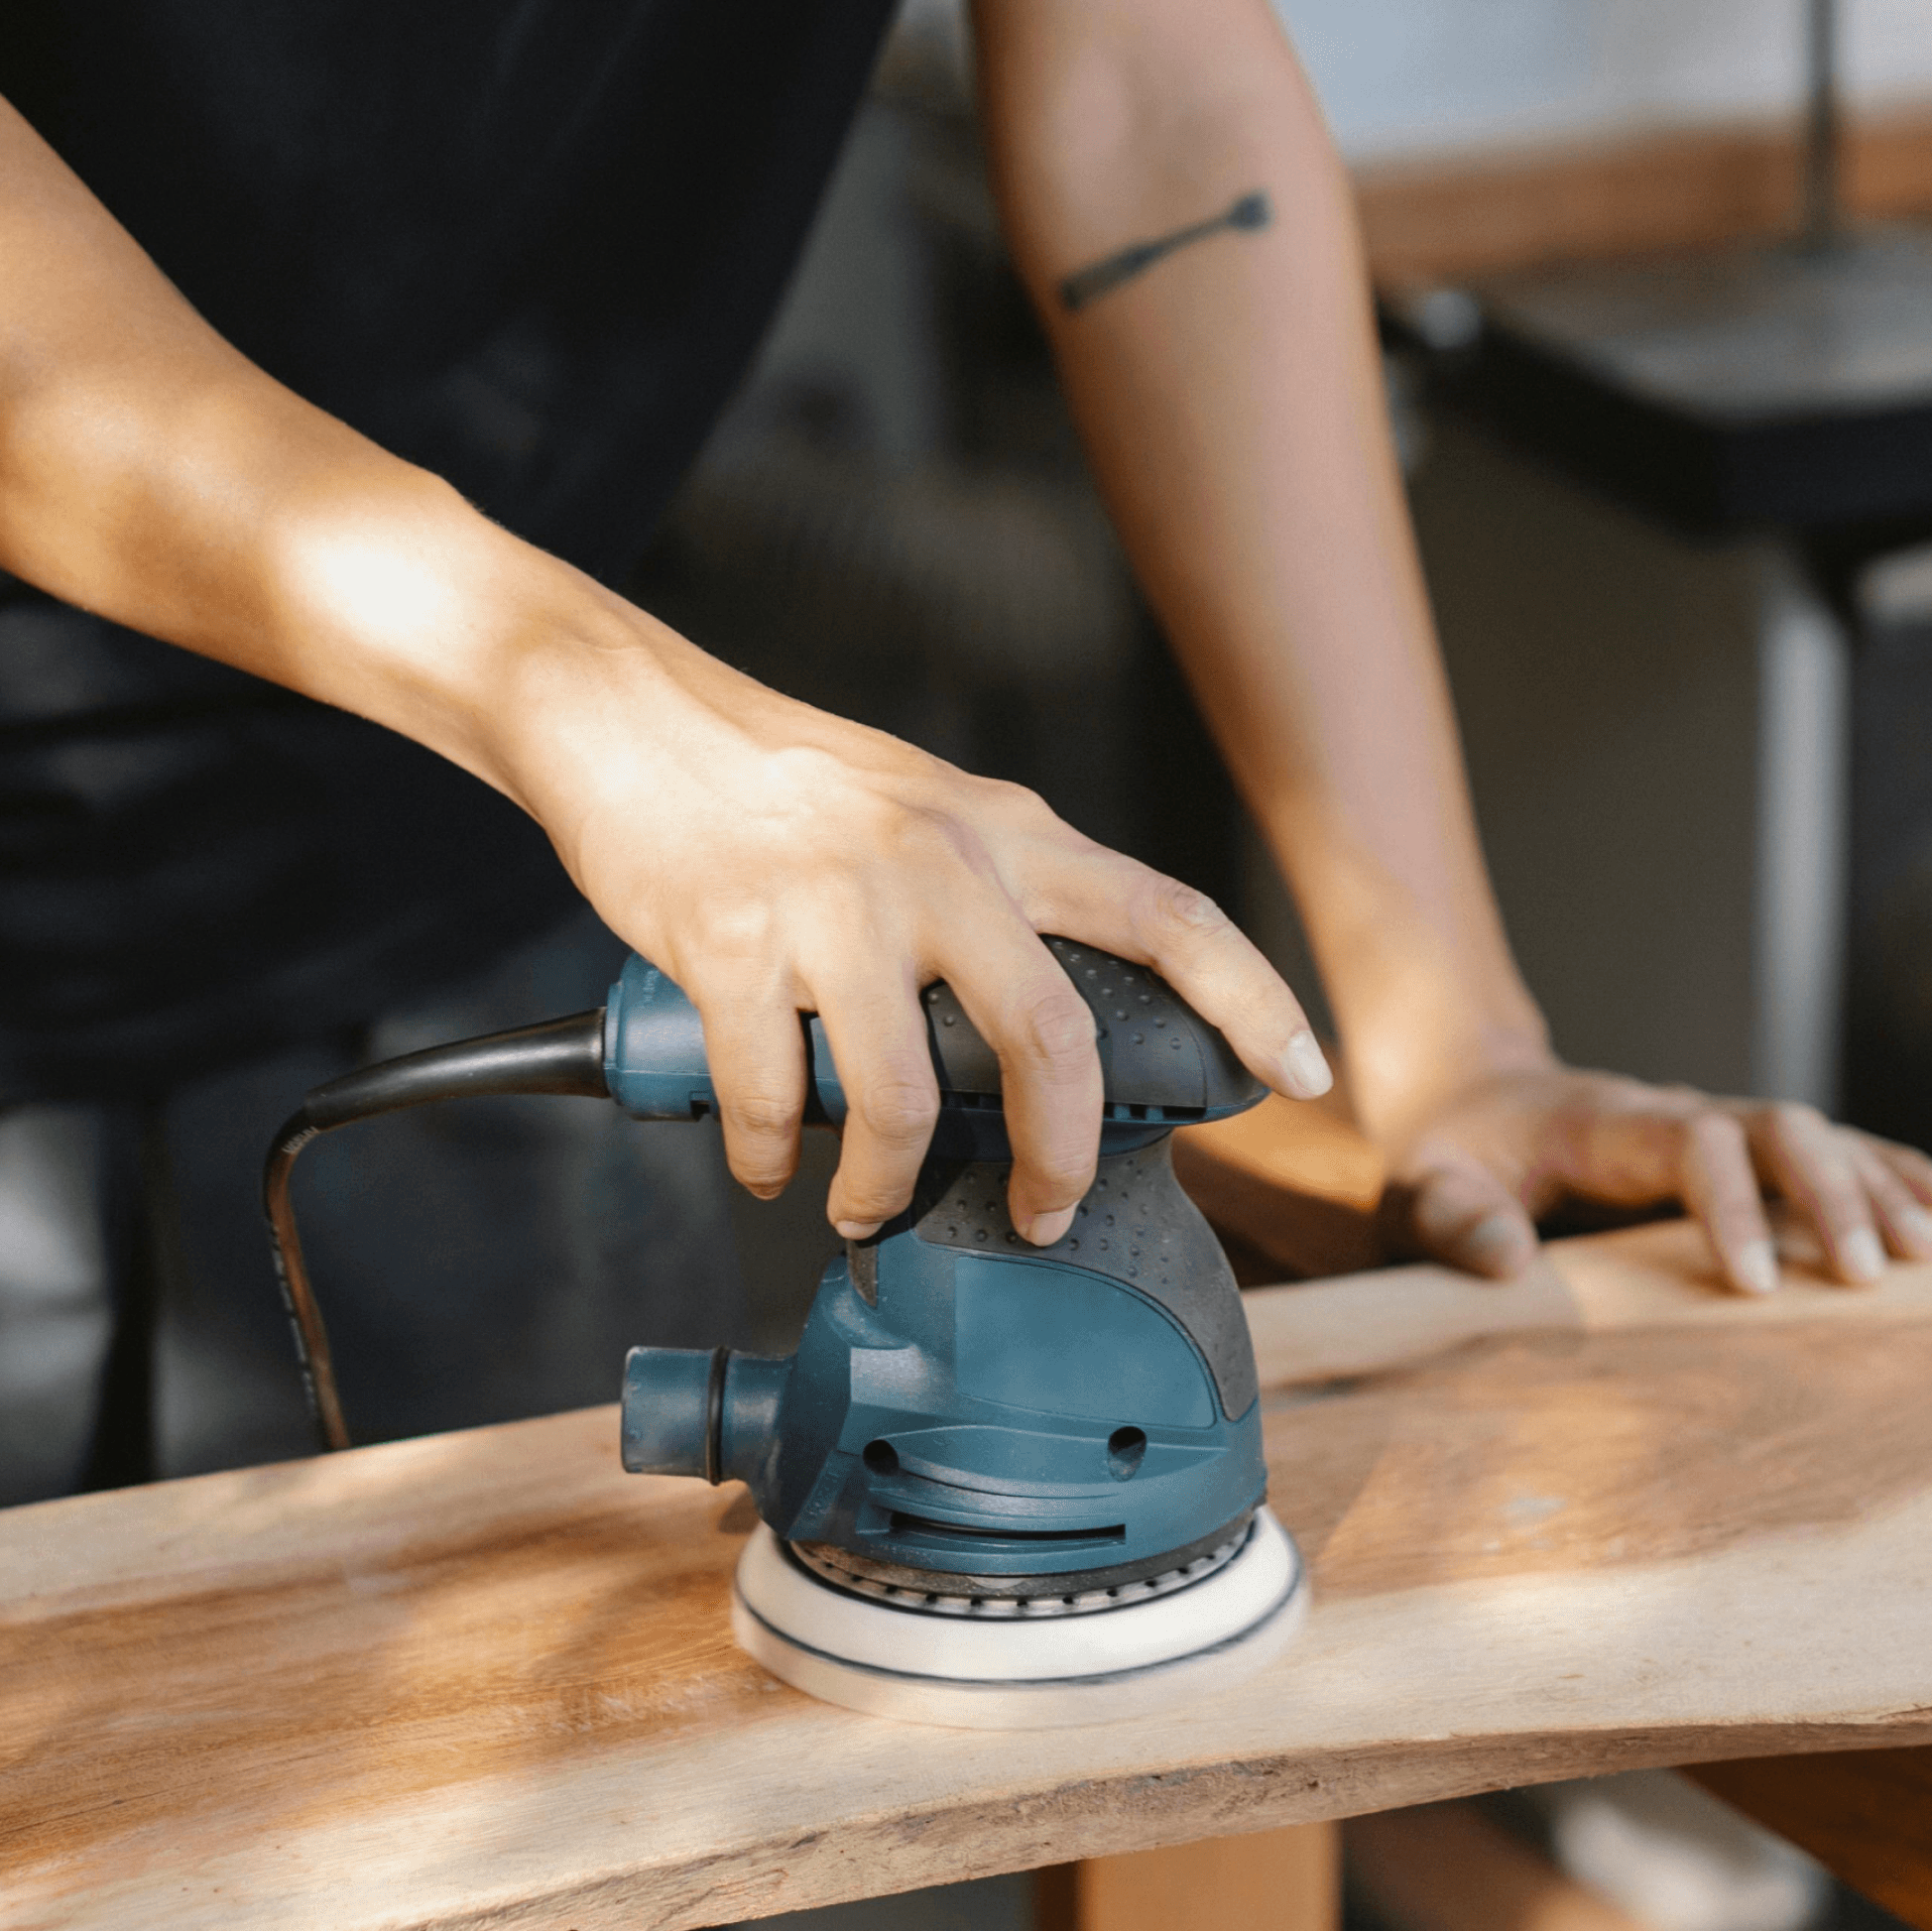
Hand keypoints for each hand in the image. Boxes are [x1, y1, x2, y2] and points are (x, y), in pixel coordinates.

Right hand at [499, 591, 1329, 1243]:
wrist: (625, 715)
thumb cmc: (782, 783)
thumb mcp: (926, 810)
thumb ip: (999, 894)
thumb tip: (1046, 1029)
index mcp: (1007, 833)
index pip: (1169, 913)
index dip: (1253, 999)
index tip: (1306, 1075)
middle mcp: (940, 863)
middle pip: (1051, 1040)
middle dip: (1059, 1162)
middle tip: (1044, 1215)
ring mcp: (836, 906)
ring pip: (901, 1099)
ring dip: (882, 1186)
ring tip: (864, 1208)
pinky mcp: (733, 946)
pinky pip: (771, 1098)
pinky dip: (770, 1157)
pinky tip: (767, 1163)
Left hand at [1374, 1052, 1931, 1293]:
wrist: (1473, 1101)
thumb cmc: (1452, 1155)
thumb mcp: (1422, 1188)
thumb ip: (1452, 1220)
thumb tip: (1508, 1263)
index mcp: (1610, 1122)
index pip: (1694, 1143)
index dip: (1730, 1203)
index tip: (1751, 1283)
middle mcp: (1681, 1112)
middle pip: (1779, 1128)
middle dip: (1830, 1194)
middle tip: (1870, 1275)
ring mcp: (1718, 1126)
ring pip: (1818, 1136)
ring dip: (1875, 1188)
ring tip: (1930, 1252)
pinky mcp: (1741, 1152)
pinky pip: (1830, 1150)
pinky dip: (1889, 1172)